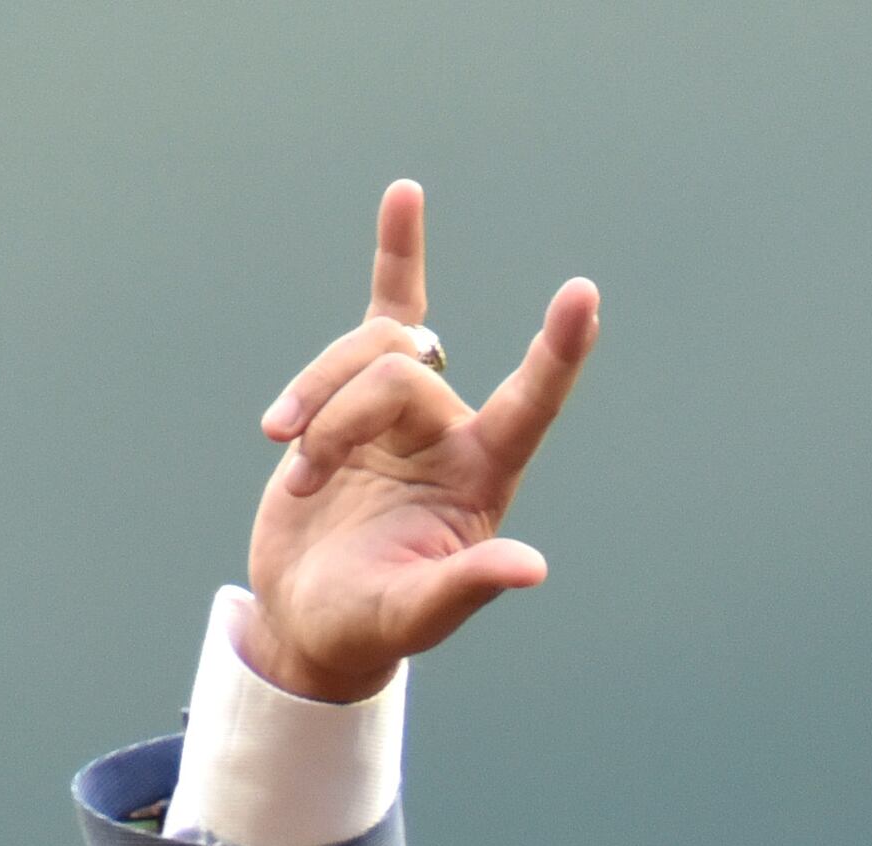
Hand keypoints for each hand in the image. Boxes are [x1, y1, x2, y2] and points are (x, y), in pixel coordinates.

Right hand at [239, 180, 598, 704]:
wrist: (308, 615)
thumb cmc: (370, 625)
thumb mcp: (416, 614)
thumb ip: (467, 587)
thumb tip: (532, 569)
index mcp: (482, 480)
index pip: (530, 405)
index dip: (557, 354)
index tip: (583, 293)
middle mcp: (454, 434)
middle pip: (403, 373)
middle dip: (340, 418)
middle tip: (306, 479)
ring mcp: (407, 409)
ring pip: (367, 349)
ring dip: (314, 397)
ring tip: (288, 456)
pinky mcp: (357, 392)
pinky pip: (388, 304)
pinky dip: (399, 252)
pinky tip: (408, 195)